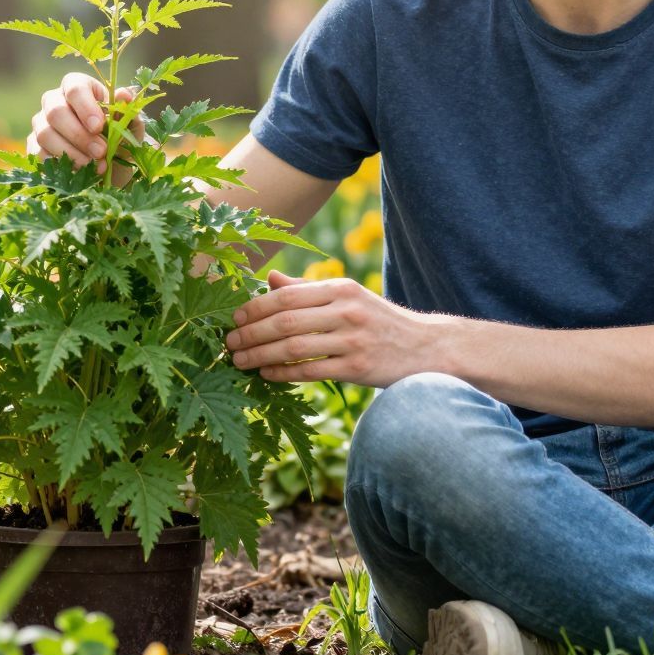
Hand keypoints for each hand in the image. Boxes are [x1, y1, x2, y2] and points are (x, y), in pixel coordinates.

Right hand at [26, 72, 149, 183]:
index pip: (74, 88)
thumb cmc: (119, 139)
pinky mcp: (34, 146)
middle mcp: (54, 101)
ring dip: (72, 152)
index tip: (99, 127)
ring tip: (95, 166)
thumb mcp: (129, 127)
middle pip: (56, 111)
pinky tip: (80, 173)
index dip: (85, 107)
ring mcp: (41, 124)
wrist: (110, 167)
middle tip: (101, 152)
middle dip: (79, 135)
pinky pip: (39, 154)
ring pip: (45, 134)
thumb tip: (125, 95)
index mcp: (79, 87)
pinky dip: (61, 166)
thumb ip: (127, 112)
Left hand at [223, 269, 435, 386]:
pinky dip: (283, 373)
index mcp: (341, 288)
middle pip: (285, 320)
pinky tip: (266, 375)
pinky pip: (311, 370)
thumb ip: (308, 289)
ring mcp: (353, 339)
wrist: (426, 347)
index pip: (287, 295)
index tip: (233, 318)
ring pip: (294, 347)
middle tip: (227, 343)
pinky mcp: (358, 367)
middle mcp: (346, 310)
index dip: (255, 307)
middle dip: (250, 333)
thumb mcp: (348, 297)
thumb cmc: (379, 322)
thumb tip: (269, 279)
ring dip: (259, 356)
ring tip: (238, 361)